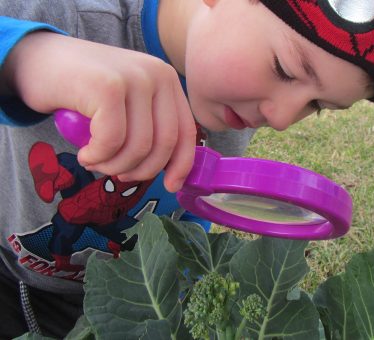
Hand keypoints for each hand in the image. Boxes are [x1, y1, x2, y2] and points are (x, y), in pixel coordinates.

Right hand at [2, 31, 194, 191]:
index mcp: (167, 80)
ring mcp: (134, 78)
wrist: (35, 59)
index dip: (182, 164)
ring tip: (96, 162)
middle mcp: (157, 74)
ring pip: (139, 146)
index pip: (186, 131)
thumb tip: (173, 172)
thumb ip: (150, 126)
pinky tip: (85, 154)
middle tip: (118, 174)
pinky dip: (98, 156)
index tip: (171, 186)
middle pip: (165, 143)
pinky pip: (112, 141)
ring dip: (115, 167)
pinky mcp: (107, 87)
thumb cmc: (83, 90)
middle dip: (141, 170)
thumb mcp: (127, 104)